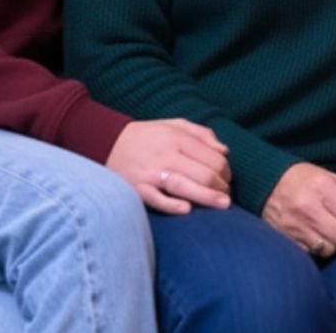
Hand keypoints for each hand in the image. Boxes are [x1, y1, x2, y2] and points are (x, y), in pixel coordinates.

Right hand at [106, 119, 230, 214]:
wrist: (106, 142)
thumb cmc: (147, 136)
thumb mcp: (174, 125)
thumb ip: (201, 134)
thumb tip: (224, 151)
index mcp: (177, 138)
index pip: (212, 157)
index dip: (226, 170)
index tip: (228, 179)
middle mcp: (166, 155)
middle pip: (203, 173)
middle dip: (221, 186)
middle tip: (227, 195)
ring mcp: (151, 173)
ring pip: (185, 186)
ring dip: (208, 197)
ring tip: (224, 204)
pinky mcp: (137, 189)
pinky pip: (156, 199)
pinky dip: (172, 204)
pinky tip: (187, 209)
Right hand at [263, 162, 335, 259]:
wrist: (266, 182)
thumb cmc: (305, 180)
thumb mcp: (332, 180)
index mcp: (323, 188)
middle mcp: (308, 207)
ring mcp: (296, 226)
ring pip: (330, 249)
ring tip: (332, 233)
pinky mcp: (287, 240)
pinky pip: (313, 255)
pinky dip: (320, 250)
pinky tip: (319, 238)